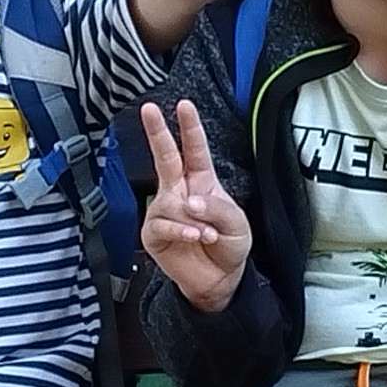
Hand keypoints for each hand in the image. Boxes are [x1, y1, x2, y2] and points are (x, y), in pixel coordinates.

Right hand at [133, 99, 252, 311]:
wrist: (219, 280)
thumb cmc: (229, 246)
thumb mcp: (238, 224)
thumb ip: (218, 209)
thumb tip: (189, 201)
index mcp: (202, 182)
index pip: (194, 150)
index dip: (190, 128)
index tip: (184, 105)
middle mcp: (179, 192)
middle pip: (165, 157)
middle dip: (157, 132)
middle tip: (149, 109)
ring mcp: (164, 211)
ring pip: (169, 200)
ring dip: (192, 217)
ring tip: (208, 233)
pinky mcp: (153, 233)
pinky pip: (162, 224)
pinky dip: (181, 230)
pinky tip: (194, 236)